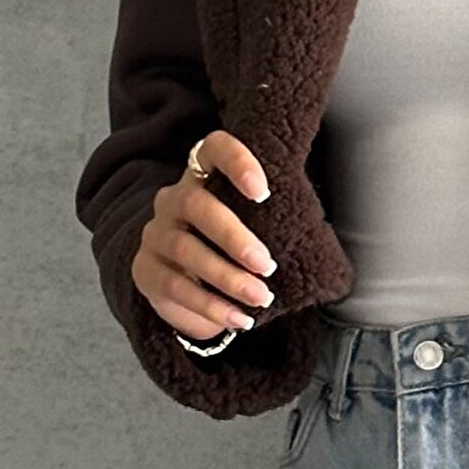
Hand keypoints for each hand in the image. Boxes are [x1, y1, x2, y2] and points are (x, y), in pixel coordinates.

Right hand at [131, 130, 275, 341]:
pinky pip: (176, 287)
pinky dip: (211, 306)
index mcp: (203, 177)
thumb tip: (322, 241)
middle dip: (235, 237)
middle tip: (267, 265)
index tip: (263, 192)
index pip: (213, 149)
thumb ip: (270, 219)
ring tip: (260, 298)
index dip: (237, 162)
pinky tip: (239, 319)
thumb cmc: (231, 249)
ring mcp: (156, 234)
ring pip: (187, 250)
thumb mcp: (250, 228)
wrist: (185, 287)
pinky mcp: (146, 271)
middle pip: (197, 206)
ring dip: (227, 277)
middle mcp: (173, 199)